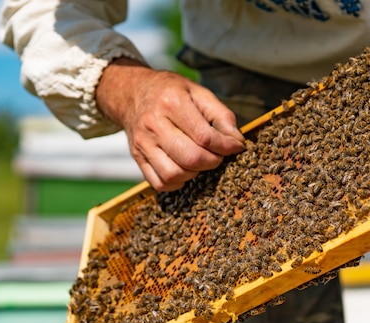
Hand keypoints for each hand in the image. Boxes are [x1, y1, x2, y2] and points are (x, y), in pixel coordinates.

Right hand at [96, 58, 244, 190]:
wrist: (133, 93)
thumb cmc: (170, 92)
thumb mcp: (199, 92)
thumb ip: (221, 115)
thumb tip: (236, 140)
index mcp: (171, 103)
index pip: (205, 137)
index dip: (226, 147)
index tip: (236, 147)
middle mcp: (153, 125)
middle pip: (190, 158)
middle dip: (213, 161)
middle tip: (218, 155)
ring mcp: (143, 144)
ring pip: (174, 174)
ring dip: (194, 174)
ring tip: (200, 161)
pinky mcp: (137, 158)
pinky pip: (160, 183)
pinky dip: (177, 182)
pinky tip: (184, 169)